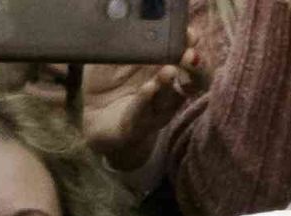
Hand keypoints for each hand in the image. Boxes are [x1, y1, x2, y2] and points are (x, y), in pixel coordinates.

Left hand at [81, 40, 207, 172]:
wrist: (96, 118)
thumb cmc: (107, 83)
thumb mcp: (109, 56)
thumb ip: (118, 41)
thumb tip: (121, 15)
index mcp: (162, 66)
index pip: (185, 53)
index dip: (190, 44)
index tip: (190, 34)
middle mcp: (167, 88)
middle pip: (192, 78)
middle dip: (194, 66)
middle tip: (190, 54)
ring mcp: (156, 109)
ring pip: (170, 97)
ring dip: (168, 82)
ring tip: (168, 70)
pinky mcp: (139, 126)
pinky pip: (144, 113)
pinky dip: (146, 100)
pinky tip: (148, 88)